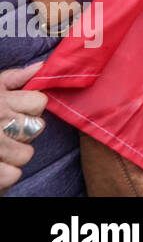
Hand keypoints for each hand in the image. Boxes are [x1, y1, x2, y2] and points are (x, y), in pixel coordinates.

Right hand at [0, 62, 46, 192]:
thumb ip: (13, 78)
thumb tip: (39, 66)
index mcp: (1, 102)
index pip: (39, 103)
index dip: (30, 109)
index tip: (17, 112)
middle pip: (36, 129)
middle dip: (23, 132)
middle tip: (5, 133)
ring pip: (25, 154)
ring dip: (15, 154)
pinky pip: (12, 175)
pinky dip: (5, 174)